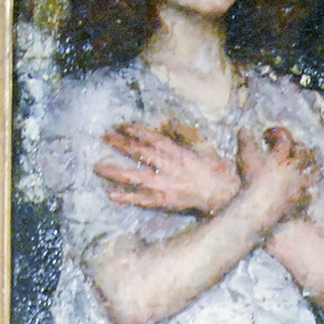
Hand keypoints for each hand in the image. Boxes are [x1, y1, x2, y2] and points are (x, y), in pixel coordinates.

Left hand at [95, 121, 238, 215]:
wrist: (225, 196)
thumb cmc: (218, 171)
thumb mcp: (204, 147)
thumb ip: (186, 134)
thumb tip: (169, 122)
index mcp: (178, 152)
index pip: (153, 138)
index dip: (137, 130)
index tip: (123, 125)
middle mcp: (168, 166)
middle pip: (139, 153)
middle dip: (121, 144)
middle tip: (105, 137)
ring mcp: (165, 185)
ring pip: (135, 176)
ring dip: (116, 171)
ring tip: (98, 167)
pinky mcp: (165, 201)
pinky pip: (142, 199)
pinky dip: (126, 197)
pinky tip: (111, 195)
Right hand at [237, 124, 313, 226]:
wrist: (259, 208)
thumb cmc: (252, 180)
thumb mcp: (245, 157)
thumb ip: (245, 141)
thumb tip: (244, 128)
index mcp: (283, 156)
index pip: (284, 138)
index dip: (276, 133)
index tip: (266, 134)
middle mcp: (295, 170)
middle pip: (305, 155)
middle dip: (300, 149)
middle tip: (294, 149)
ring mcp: (299, 187)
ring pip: (312, 176)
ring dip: (312, 172)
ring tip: (310, 171)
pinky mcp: (300, 204)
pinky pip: (308, 198)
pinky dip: (307, 196)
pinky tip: (304, 195)